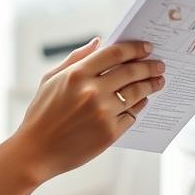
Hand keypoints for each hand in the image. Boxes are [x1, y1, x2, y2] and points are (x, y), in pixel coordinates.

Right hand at [11, 38, 165, 181]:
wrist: (35, 152)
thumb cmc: (41, 114)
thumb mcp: (51, 80)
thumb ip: (76, 58)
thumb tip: (99, 41)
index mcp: (77, 74)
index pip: (115, 53)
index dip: (135, 48)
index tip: (147, 47)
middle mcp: (92, 92)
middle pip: (131, 72)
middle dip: (149, 66)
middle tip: (159, 65)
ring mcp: (103, 113)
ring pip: (136, 93)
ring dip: (151, 85)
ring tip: (158, 82)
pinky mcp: (110, 133)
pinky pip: (132, 115)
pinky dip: (139, 107)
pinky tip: (143, 102)